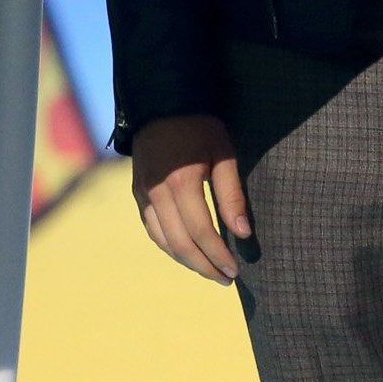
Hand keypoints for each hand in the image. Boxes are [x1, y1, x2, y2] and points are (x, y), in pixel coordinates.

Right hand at [131, 113, 248, 284]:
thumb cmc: (200, 126)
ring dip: (186, 260)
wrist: (162, 103)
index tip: (235, 270)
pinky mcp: (138, 192)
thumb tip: (244, 233)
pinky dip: (168, 245)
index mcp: (181, 182)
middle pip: (180, 244)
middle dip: (204, 266)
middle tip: (225, 278)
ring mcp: (143, 193)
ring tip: (208, 269)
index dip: (218, 255)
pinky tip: (185, 251)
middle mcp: (157, 192)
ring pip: (162, 240)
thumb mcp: (224, 154)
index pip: (201, 232)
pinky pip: (151, 228)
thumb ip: (231, 195)